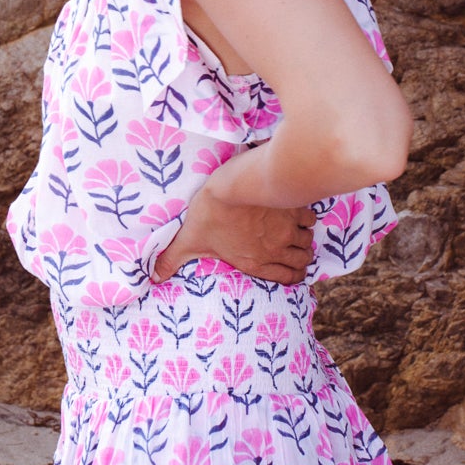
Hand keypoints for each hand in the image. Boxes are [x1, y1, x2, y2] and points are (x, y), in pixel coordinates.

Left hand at [151, 183, 315, 285]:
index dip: (292, 276)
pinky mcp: (294, 209)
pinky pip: (310, 219)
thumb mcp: (189, 239)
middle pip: (302, 262)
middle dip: (300, 258)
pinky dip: (307, 218)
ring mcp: (287, 230)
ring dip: (303, 239)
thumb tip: (153, 278)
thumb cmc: (210, 213)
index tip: (290, 269)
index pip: (286, 279)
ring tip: (295, 232)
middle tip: (293, 250)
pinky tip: (297, 212)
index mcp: (254, 261)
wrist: (232, 185)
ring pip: (308, 242)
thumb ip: (173, 260)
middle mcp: (275, 250)